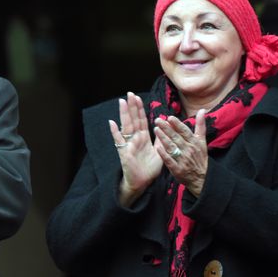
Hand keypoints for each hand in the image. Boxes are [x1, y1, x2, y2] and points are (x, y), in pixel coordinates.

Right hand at [109, 92, 162, 206]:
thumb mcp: (160, 152)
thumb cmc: (149, 169)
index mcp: (143, 138)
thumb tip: (165, 127)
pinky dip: (115, 132)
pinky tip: (111, 123)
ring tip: (122, 102)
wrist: (142, 183)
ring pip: (126, 126)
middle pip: (133, 119)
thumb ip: (161, 140)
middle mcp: (135, 139)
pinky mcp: (124, 152)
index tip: (138, 97)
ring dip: (124, 114)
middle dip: (132, 107)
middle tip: (129, 93)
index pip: (141, 120)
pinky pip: (118, 140)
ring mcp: (128, 144)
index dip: (140, 109)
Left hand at [153, 109, 207, 196]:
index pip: (185, 131)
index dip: (177, 124)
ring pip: (172, 147)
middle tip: (158, 120)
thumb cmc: (200, 156)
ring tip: (155, 130)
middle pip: (176, 137)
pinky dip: (164, 154)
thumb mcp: (202, 141)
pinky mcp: (177, 169)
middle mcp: (189, 150)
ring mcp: (183, 160)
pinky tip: (157, 148)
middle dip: (167, 128)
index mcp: (194, 142)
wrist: (202, 177)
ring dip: (163, 138)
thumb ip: (200, 125)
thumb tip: (202, 110)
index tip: (169, 117)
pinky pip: (169, 160)